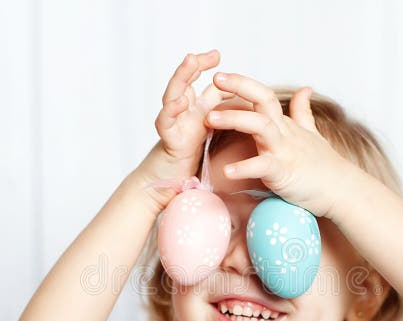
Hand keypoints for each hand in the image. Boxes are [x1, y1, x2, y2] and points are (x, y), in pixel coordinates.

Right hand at [139, 50, 233, 183]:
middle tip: (210, 54)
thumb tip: (237, 96)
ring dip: (181, 78)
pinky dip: (171, 111)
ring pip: (171, 95)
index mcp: (193, 111)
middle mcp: (181, 114)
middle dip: (194, 65)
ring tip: (190, 62)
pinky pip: (165, 123)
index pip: (199, 83)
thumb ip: (216, 112)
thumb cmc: (187, 160)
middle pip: (184, 82)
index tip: (216, 55)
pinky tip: (180, 102)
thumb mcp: (206, 131)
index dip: (206, 68)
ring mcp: (172, 125)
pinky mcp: (168, 141)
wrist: (168, 184)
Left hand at [205, 72, 361, 219]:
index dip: (242, 83)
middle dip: (238, 88)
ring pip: (260, 126)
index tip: (219, 76)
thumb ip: (303, 112)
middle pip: (262, 101)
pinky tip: (227, 170)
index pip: (263, 95)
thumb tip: (305, 89)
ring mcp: (285, 151)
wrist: (343, 189)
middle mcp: (284, 133)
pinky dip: (245, 167)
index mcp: (285, 125)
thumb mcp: (312, 133)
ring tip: (210, 119)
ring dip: (235, 119)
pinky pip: (263, 166)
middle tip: (213, 83)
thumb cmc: (325, 165)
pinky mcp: (284, 172)